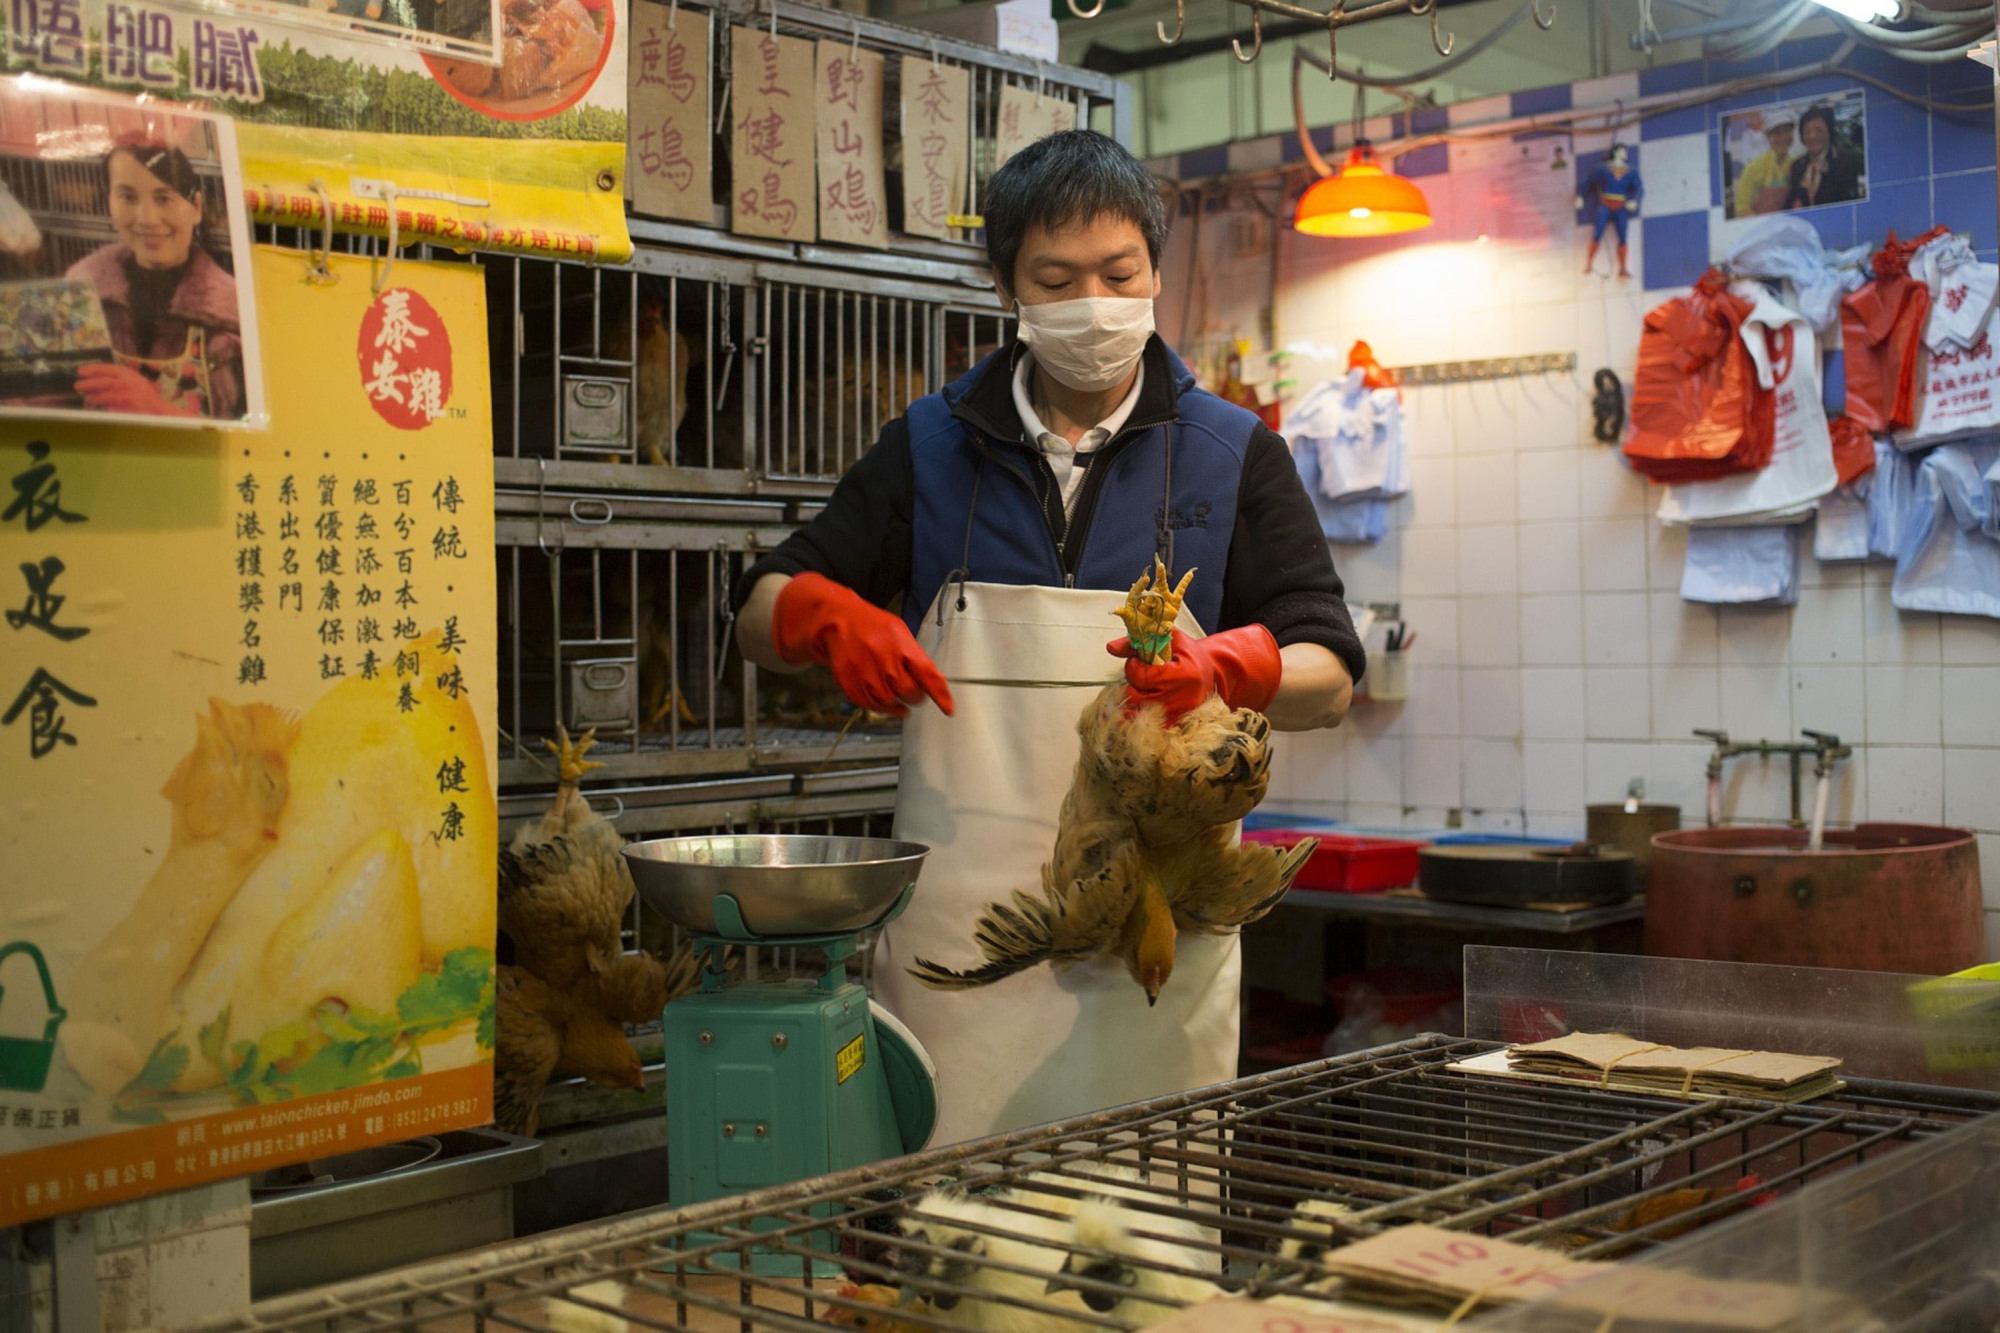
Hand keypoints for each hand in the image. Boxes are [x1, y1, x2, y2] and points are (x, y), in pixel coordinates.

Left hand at [73, 362, 184, 416]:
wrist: (158, 409)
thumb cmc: (145, 394)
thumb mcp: (133, 379)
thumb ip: (117, 377)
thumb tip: (95, 378)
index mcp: (127, 373)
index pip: (106, 369)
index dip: (91, 369)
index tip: (80, 371)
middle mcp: (126, 383)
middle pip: (102, 382)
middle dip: (88, 384)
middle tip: (77, 386)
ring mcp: (126, 395)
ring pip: (105, 396)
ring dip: (95, 398)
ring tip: (89, 400)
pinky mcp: (126, 407)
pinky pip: (111, 407)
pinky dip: (105, 407)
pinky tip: (100, 407)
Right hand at [772, 572, 953, 716]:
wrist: (839, 621)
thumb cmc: (873, 627)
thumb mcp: (900, 633)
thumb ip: (916, 658)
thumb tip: (933, 683)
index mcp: (901, 645)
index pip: (928, 675)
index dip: (941, 695)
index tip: (949, 709)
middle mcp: (884, 659)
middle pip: (909, 693)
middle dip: (915, 697)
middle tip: (914, 694)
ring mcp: (865, 672)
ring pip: (889, 703)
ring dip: (897, 705)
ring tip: (897, 697)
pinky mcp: (849, 682)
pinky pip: (869, 704)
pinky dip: (879, 707)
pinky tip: (882, 700)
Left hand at [1108, 625, 1280, 723]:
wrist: (1212, 674)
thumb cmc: (1189, 655)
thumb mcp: (1168, 639)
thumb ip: (1137, 642)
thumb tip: (1111, 648)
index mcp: (1183, 675)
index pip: (1141, 676)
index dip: (1133, 666)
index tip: (1138, 661)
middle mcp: (1181, 698)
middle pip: (1135, 696)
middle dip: (1133, 683)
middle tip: (1141, 675)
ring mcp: (1178, 715)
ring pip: (1136, 712)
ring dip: (1135, 698)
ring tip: (1144, 686)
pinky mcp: (1174, 724)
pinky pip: (1145, 724)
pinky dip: (1140, 713)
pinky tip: (1145, 700)